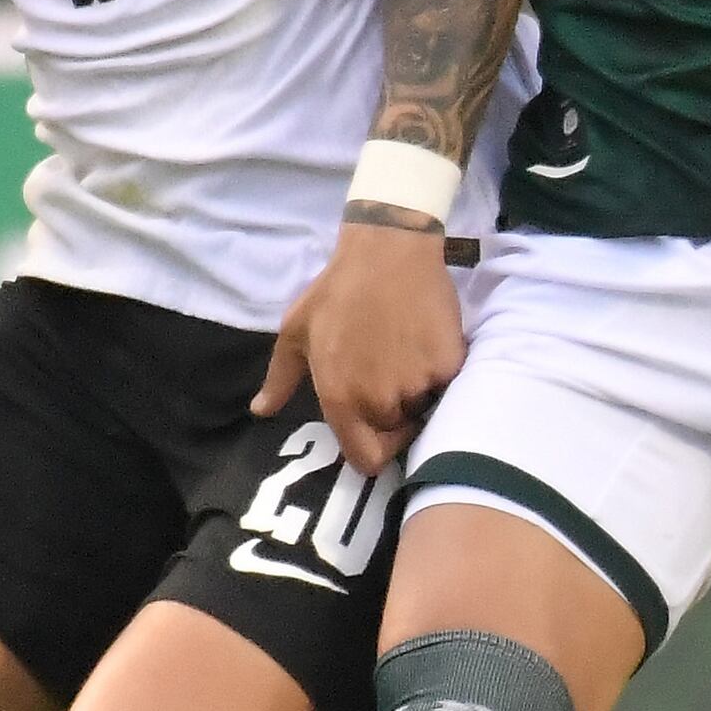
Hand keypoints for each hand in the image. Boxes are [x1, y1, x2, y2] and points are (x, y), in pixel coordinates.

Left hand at [263, 218, 465, 472]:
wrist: (388, 251)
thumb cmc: (336, 291)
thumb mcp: (295, 332)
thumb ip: (280, 380)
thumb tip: (261, 411)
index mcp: (341, 397)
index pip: (365, 458)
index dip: (373, 451)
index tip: (378, 430)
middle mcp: (380, 399)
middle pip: (397, 430)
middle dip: (396, 412)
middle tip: (389, 373)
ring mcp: (418, 383)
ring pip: (424, 405)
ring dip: (418, 389)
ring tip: (406, 352)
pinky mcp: (449, 364)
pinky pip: (447, 383)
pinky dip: (440, 369)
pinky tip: (426, 340)